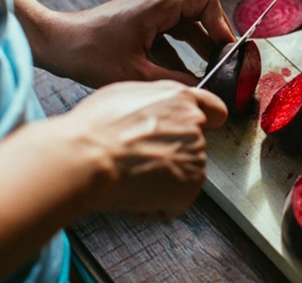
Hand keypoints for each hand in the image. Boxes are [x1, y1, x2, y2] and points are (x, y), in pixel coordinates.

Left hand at [14, 0, 235, 87]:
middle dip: (214, 36)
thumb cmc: (89, 54)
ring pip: (185, 23)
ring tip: (210, 70)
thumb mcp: (137, 73)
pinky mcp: (139, 22)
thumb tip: (201, 89)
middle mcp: (155, 2)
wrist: (56, 44)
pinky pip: (169, 33)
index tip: (226, 49)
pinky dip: (180, 51)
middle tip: (223, 62)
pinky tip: (184, 74)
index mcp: (158, 5)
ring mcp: (147, 11)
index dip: (221, 23)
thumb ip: (174, 80)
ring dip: (198, 45)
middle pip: (199, 11)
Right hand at [58, 80, 226, 219]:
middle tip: (139, 159)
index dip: (208, 122)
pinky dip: (155, 205)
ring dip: (162, 181)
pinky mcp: (191, 184)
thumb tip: (155, 112)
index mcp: (179, 98)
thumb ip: (154, 102)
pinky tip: (133, 192)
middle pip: (193, 145)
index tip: (205, 129)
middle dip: (171, 155)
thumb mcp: (125, 95)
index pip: (214, 110)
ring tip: (131, 175)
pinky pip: (174, 202)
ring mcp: (196, 155)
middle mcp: (194, 124)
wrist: (88, 157)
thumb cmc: (96, 128)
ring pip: (182, 174)